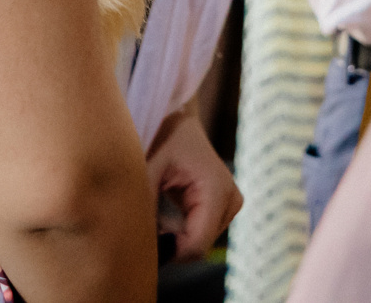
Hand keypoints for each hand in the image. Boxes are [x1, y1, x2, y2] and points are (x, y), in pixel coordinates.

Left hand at [144, 108, 239, 261]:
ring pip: (199, 242)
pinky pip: (201, 232)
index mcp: (216, 188)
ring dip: (174, 237)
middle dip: (170, 244)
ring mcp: (231, 203)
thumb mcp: (146, 171)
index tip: (140, 245)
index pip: (196, 246)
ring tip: (153, 214)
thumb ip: (144, 210)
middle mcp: (231, 198)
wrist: (175, 116)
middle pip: (198, 246)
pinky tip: (163, 215)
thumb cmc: (159, 136)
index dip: (167, 253)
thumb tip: (138, 246)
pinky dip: (180, 230)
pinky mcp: (226, 204)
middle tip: (142, 224)